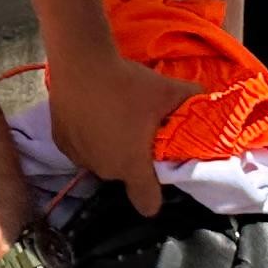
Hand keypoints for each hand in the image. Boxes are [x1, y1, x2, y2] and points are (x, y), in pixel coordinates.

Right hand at [48, 38, 193, 218]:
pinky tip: (90, 113)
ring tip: (111, 116)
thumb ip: (192, 99)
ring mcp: (80, 158)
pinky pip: (81, 149)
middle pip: (124, 176)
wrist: (81, 63)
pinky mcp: (60, 143)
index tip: (156, 174)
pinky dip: (87, 137)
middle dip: (132, 159)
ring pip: (100, 162)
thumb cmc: (127, 84)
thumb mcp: (167, 90)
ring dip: (108, 148)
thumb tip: (207, 98)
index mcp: (133, 166)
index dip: (155, 194)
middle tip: (136, 128)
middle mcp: (105, 170)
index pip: (148, 204)